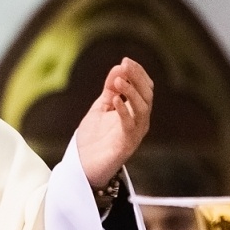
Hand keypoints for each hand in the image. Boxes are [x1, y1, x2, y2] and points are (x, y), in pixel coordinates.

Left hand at [75, 57, 152, 187]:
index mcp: (135, 111)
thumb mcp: (100, 109)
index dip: (137, 73)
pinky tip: (114, 100)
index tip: (125, 60)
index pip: (144, 88)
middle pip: (147, 95)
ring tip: (118, 80)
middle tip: (125, 65)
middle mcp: (139, 121)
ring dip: (131, 92)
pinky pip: (130, 125)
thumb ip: (110, 90)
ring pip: (142, 108)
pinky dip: (123, 110)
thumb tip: (118, 67)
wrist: (83, 168)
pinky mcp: (126, 145)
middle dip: (137, 78)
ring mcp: (135, 133)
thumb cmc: (93, 140)